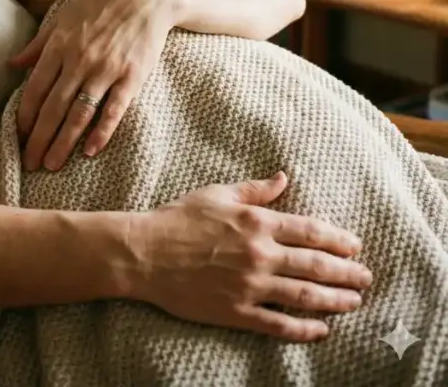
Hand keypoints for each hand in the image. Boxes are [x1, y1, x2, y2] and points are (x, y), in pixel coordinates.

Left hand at [12, 0, 170, 171]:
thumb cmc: (101, 2)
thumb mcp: (62, 16)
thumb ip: (38, 44)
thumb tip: (12, 65)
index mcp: (60, 45)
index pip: (35, 89)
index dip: (24, 116)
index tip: (16, 136)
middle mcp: (79, 60)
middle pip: (53, 108)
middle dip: (38, 139)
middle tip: (28, 163)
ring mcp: (106, 70)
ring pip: (79, 114)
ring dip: (63, 143)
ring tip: (51, 165)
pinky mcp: (131, 77)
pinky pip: (113, 110)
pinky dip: (101, 132)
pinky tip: (89, 150)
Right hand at [134, 171, 371, 340]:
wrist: (144, 252)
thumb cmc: (178, 218)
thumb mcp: (218, 194)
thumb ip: (255, 190)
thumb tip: (283, 178)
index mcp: (256, 222)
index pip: (310, 231)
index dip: (338, 240)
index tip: (355, 246)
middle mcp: (259, 254)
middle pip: (315, 265)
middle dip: (347, 273)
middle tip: (366, 278)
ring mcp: (249, 285)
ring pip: (304, 296)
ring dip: (335, 300)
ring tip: (354, 302)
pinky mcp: (236, 312)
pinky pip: (279, 325)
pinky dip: (304, 329)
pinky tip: (321, 330)